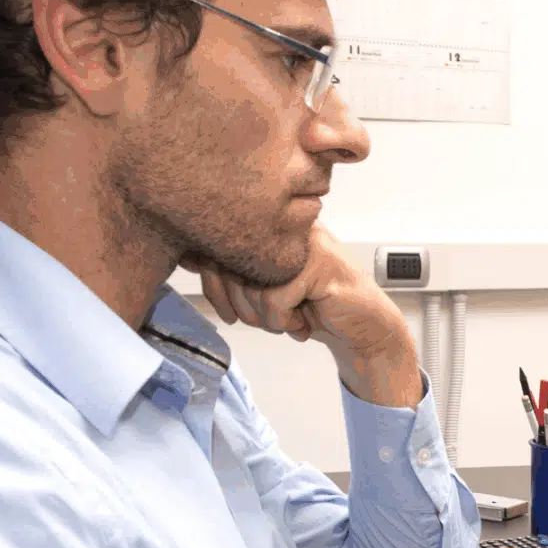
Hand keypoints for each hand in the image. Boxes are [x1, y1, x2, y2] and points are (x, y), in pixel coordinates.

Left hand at [196, 222, 419, 408]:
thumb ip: (231, 268)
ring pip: (252, 286)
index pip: (217, 247)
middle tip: (267, 320)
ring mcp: (305, 239)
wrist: (361, 325)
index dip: (216, 288)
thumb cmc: (311, 304)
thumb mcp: (263, 285)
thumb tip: (185, 256)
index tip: (231, 312)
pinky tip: (302, 322)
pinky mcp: (320, 262)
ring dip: (267, 318)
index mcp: (269, 222)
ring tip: (289, 318)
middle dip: (244, 308)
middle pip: (231, 268)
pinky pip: (276, 299)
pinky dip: (284, 321)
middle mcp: (285, 224)